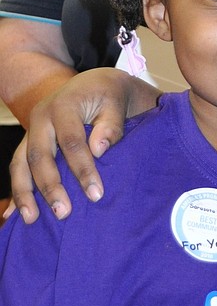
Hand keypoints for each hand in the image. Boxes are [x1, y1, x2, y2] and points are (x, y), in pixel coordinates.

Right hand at [9, 70, 158, 222]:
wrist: (92, 85)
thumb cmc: (107, 96)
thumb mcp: (115, 102)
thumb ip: (111, 125)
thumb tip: (99, 149)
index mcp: (63, 106)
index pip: (71, 141)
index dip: (83, 169)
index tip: (96, 195)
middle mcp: (40, 118)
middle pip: (39, 155)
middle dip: (50, 186)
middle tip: (64, 213)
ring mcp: (31, 131)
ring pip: (20, 163)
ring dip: (24, 193)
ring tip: (31, 219)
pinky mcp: (29, 142)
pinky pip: (18, 167)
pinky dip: (17, 191)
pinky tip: (12, 216)